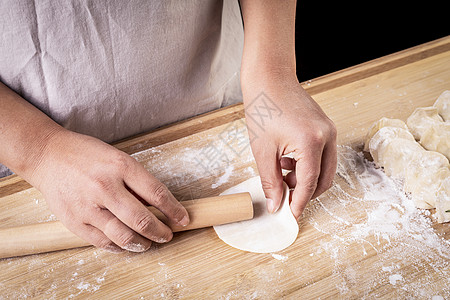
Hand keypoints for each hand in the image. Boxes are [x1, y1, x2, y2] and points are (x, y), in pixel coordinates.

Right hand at [28, 129, 189, 251]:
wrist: (48, 155)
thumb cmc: (87, 154)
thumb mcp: (118, 157)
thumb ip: (137, 182)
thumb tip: (158, 205)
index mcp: (121, 166)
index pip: (157, 194)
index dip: (174, 210)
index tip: (183, 218)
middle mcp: (105, 187)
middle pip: (142, 219)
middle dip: (161, 232)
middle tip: (168, 235)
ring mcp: (88, 206)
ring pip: (123, 236)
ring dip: (142, 244)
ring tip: (149, 243)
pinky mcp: (74, 221)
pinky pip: (103, 242)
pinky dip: (119, 247)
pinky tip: (127, 245)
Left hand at [242, 75, 336, 218]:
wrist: (269, 79)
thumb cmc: (263, 109)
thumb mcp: (263, 151)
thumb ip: (271, 181)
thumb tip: (276, 205)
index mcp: (311, 142)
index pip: (309, 183)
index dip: (299, 202)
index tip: (291, 215)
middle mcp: (327, 136)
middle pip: (324, 179)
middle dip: (305, 192)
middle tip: (285, 196)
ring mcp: (329, 130)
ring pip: (325, 168)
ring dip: (306, 178)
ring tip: (282, 172)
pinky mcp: (326, 126)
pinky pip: (323, 155)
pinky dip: (308, 164)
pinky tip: (288, 159)